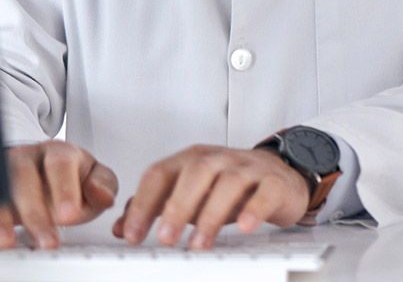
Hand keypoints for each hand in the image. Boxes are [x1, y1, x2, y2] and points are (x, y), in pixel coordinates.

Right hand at [0, 141, 116, 249]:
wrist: (33, 162)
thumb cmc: (62, 174)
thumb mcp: (91, 175)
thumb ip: (102, 186)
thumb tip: (104, 197)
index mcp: (56, 151)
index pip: (61, 162)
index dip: (64, 188)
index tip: (70, 215)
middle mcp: (24, 157)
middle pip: (23, 177)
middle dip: (34, 212)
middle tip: (46, 239)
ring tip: (4, 242)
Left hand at [112, 145, 310, 250]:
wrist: (281, 176)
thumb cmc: (231, 186)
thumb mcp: (190, 192)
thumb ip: (156, 206)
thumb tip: (121, 227)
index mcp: (192, 159)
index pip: (161, 173)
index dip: (143, 203)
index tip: (132, 234)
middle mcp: (219, 159)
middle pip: (195, 173)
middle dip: (177, 207)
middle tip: (165, 239)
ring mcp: (249, 168)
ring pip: (229, 182)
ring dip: (211, 215)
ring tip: (199, 244)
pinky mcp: (274, 182)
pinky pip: (265, 191)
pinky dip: (254, 208)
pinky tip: (244, 226)